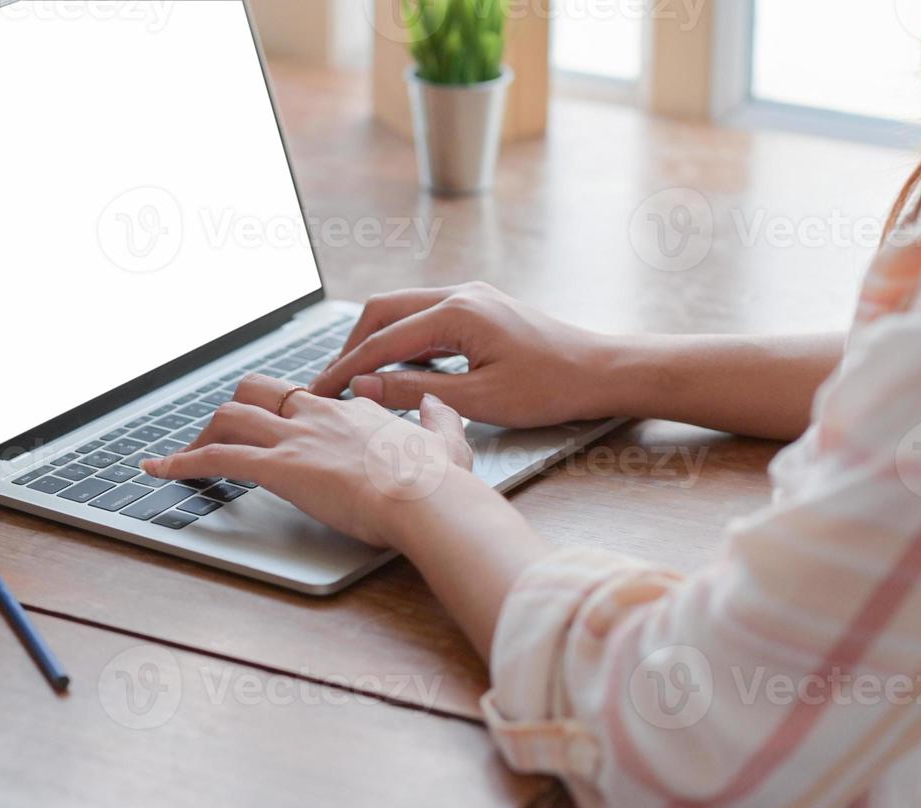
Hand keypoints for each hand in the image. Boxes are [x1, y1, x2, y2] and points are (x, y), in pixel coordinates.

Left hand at [141, 375, 475, 547]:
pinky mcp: (278, 466)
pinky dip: (180, 463)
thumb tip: (436, 405)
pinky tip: (158, 471)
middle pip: (258, 391)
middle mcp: (317, 415)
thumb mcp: (449, 441)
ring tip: (183, 457)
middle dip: (235, 410)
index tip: (278, 427)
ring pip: (230, 417)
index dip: (286, 413)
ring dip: (202, 435)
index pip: (307, 399)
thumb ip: (438, 420)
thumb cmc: (438, 481)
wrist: (427, 498)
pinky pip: (215, 457)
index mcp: (353, 410)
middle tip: (222, 436)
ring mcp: (295, 437)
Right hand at [308, 282, 618, 428]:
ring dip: (375, 343)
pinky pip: (425, 319)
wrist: (601, 371)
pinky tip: (396, 372)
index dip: (346, 368)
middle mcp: (459, 294)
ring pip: (402, 312)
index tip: (319, 392)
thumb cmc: (549, 388)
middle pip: (382, 311)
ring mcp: (469, 298)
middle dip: (351, 347)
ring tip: (355, 379)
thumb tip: (363, 388)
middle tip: (329, 383)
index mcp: (457, 312)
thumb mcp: (478, 400)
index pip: (382, 341)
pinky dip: (401, 343)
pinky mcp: (478, 310)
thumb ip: (414, 391)